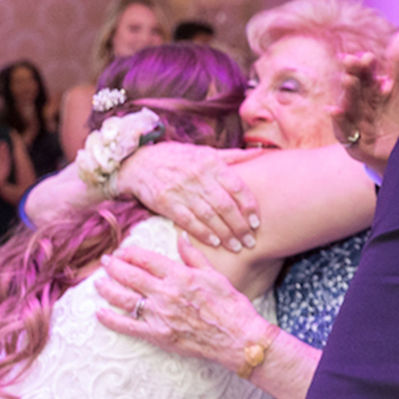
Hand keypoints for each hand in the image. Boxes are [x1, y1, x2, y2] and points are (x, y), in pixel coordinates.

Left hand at [94, 232, 266, 369]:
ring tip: (98, 283)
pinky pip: (127, 325)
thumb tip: (180, 237)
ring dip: (107, 288)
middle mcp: (166, 293)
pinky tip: (100, 313)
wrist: (238, 338)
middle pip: (130, 276)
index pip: (146, 259)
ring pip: (123, 298)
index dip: (130, 253)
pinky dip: (110, 319)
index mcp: (180, 276)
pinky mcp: (157, 334)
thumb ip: (194, 256)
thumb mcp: (215, 275)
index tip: (121, 251)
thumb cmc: (231, 306)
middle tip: (105, 262)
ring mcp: (159, 314)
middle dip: (113, 267)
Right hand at [116, 142, 261, 250]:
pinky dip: (203, 233)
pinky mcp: (166, 202)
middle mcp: (198, 177)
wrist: (138, 162)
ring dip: (225, 234)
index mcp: (211, 163)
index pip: (238, 188)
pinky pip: (188, 221)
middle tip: (250, 241)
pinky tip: (215, 243)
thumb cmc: (177, 158)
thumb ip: (232, 156)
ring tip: (236, 246)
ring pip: (209, 216)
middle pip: (226, 205)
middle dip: (240, 226)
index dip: (250, 207)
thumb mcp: (205, 152)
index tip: (257, 223)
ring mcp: (181, 190)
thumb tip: (259, 152)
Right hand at [333, 29, 398, 170]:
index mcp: (370, 91)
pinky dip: (339, 121)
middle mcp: (359, 105)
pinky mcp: (354, 144)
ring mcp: (355, 124)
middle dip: (353, 75)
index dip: (365, 66)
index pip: (366, 75)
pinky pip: (344, 132)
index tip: (368, 56)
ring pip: (348, 107)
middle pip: (354, 88)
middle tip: (352, 61)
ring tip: (348, 80)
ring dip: (347, 94)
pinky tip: (335, 110)